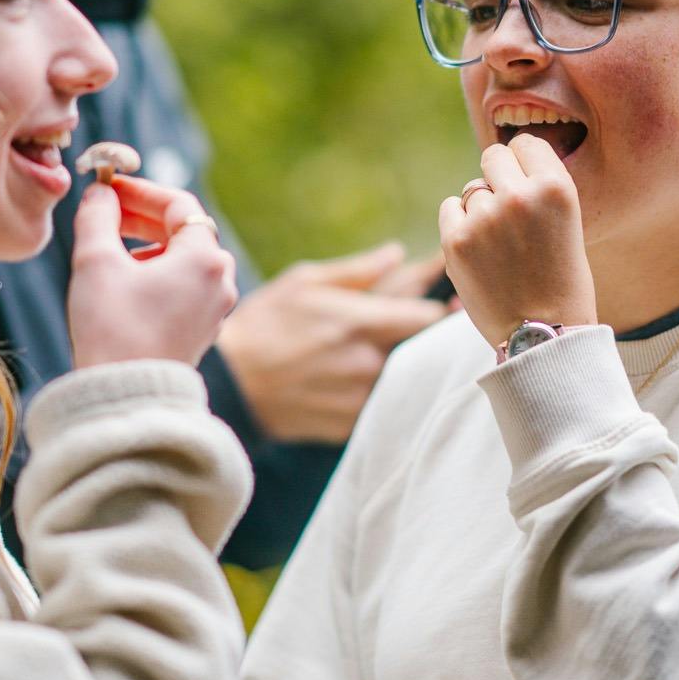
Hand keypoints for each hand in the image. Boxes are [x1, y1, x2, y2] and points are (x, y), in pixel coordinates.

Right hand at [68, 175, 237, 368]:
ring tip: (113, 247)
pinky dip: (160, 272)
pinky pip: (186, 286)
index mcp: (204, 258)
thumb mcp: (95, 260)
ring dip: (151, 244)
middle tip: (108, 210)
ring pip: (186, 259)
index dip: (141, 190)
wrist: (126, 394)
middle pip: (187, 230)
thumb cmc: (112, 327)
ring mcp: (216, 308)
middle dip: (144, 216)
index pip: (179, 203)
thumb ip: (97, 215)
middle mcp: (220, 281)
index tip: (109, 187)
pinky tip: (128, 280)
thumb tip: (100, 192)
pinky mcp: (203, 330)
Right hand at [216, 242, 447, 442]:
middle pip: (423, 348)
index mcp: (360, 321)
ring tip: (392, 351)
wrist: (228, 384)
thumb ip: (358, 272)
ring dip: (406, 362)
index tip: (450, 300)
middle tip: (440, 324)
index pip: (427, 316)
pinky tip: (366, 379)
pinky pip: (381, 402)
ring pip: (405, 377)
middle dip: (430, 335)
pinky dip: (382, 389)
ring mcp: (361, 397)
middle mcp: (368, 362)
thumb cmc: (263, 324)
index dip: (441, 307)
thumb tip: (397, 254)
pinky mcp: (351, 424)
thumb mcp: (304, 283)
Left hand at [437, 135, 595, 349]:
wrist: (544, 337)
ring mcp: (485, 218)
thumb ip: (537, 188)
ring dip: (480, 208)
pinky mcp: (456, 241)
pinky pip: (449, 209)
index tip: (526, 186)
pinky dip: (459, 225)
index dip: (524, 164)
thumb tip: (501, 159)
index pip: (525, 144)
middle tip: (509, 214)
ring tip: (500, 246)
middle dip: (498, 178)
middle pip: (493, 157)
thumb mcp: (568, 222)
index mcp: (556, 188)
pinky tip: (480, 251)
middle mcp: (520, 196)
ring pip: (471, 189)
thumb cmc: (561, 281)